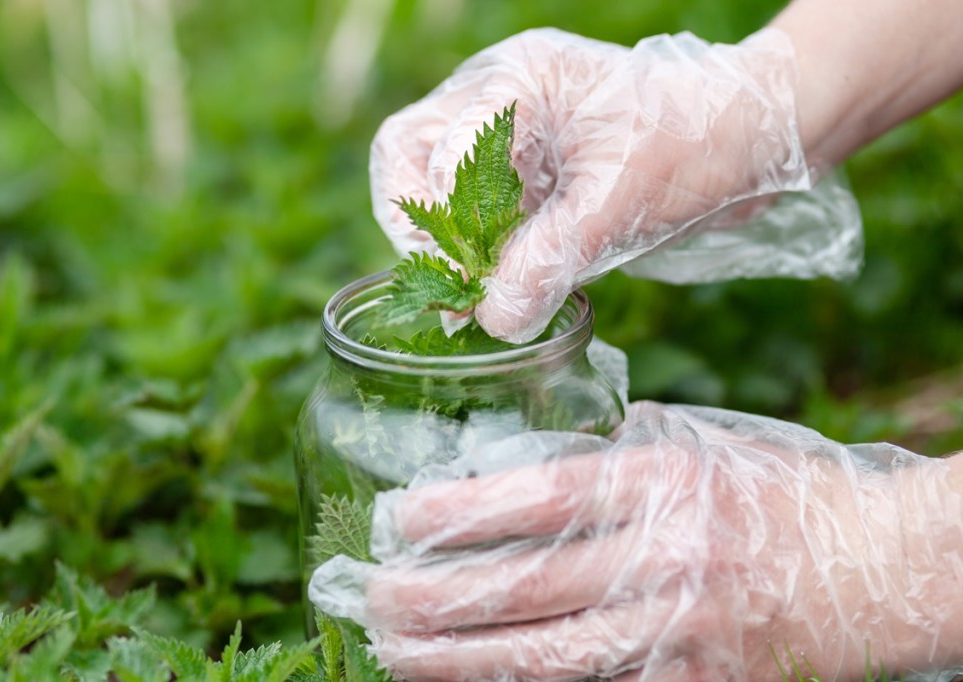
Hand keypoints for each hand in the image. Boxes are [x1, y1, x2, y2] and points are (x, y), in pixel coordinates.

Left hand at [310, 401, 962, 680]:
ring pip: (546, 658)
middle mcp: (666, 558)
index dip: (459, 513)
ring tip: (394, 649)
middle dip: (434, 598)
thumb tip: (509, 474)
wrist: (873, 567)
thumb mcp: (692, 448)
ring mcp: (681, 631)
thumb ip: (607, 462)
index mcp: (661, 482)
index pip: (538, 499)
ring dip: (458, 659)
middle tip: (370, 597)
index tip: (398, 517)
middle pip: (526, 588)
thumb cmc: (774, 493)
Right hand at [371, 28, 822, 342]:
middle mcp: (497, 103)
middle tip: (455, 279)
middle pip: (406, 157)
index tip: (469, 266)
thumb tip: (493, 319)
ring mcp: (509, 140)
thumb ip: (553, 258)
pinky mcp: (528, 178)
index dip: (434, 212)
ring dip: (448, 245)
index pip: (426, 145)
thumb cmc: (696, 142)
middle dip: (419, 224)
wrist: (751, 140)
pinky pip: (476, 216)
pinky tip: (503, 289)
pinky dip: (480, 255)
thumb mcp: (623, 203)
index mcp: (516, 84)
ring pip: (433, 189)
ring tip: (476, 294)